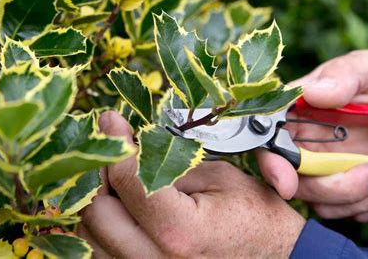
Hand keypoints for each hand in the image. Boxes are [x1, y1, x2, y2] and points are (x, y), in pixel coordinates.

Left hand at [79, 111, 305, 257]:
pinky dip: (105, 229)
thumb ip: (169, 162)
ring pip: (91, 239)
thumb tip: (130, 142)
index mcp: (181, 231)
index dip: (117, 144)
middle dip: (101, 175)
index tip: (112, 121)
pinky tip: (122, 210)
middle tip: (116, 152)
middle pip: (96, 214)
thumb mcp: (219, 177)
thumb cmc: (255, 215)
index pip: (128, 182)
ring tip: (119, 180)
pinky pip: (104, 254)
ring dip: (99, 203)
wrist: (276, 258)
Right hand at [257, 50, 367, 221]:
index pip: (271, 144)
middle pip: (301, 184)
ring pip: (329, 206)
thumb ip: (344, 76)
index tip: (287, 184)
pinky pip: (361, 212)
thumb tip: (314, 93)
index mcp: (296, 116)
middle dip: (338, 188)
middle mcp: (304, 149)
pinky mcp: (350, 191)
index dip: (273, 167)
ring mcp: (326, 174)